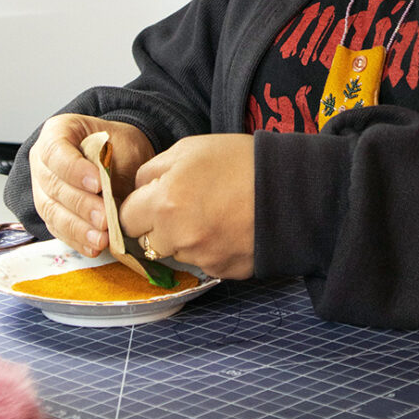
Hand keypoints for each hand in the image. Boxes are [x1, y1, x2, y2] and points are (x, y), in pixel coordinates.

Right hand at [28, 114, 154, 256]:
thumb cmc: (119, 145)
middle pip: (53, 185)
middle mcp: (43, 161)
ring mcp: (42, 188)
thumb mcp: (123, 145)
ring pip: (52, 211)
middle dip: (81, 205)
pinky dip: (77, 240)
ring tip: (101, 238)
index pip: (56, 151)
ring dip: (78, 228)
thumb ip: (113, 167)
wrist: (120, 155)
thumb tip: (110, 196)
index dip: (74, 170)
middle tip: (104, 218)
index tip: (98, 184)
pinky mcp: (51, 212)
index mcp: (57, 133)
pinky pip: (58, 229)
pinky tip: (93, 247)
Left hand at [119, 134, 255, 280]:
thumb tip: (138, 189)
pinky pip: (203, 262)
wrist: (292, 189)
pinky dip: (211, 249)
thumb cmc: (241, 161)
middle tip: (188, 205)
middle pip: (149, 241)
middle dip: (160, 225)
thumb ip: (154, 170)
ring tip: (215, 214)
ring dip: (186, 238)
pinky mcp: (222, 271)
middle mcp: (178, 237)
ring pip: (177, 252)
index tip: (153, 199)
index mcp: (164, 203)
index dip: (139, 207)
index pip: (126, 219)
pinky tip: (229, 228)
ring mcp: (201, 258)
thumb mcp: (191, 148)